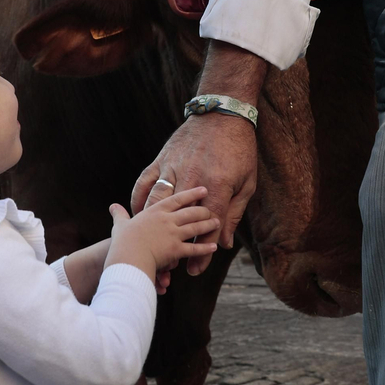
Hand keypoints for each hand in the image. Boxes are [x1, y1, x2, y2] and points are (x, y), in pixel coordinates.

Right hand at [106, 186, 219, 288]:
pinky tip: (213, 247)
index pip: (176, 198)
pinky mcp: (175, 249)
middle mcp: (167, 220)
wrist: (126, 256)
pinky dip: (205, 248)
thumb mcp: (120, 225)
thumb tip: (113, 206)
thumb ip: (119, 215)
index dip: (191, 193)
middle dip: (203, 210)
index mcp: (155, 211)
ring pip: (195, 227)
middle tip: (212, 209)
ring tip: (217, 223)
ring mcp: (173, 234)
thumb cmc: (121, 241)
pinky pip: (194, 248)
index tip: (203, 188)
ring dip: (208, 226)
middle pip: (190, 211)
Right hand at [133, 113, 257, 277]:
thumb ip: (233, 214)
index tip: (196, 270)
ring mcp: (173, 169)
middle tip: (175, 268)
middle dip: (176, 247)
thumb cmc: (239, 149)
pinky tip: (137, 215)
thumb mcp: (246, 183)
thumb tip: (223, 242)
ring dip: (154, 229)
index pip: (207, 228)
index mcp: (217, 187)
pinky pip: (144, 183)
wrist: (222, 114)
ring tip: (154, 246)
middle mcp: (192, 180)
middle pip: (179, 222)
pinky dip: (139, 200)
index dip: (201, 253)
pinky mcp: (161, 160)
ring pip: (157, 205)